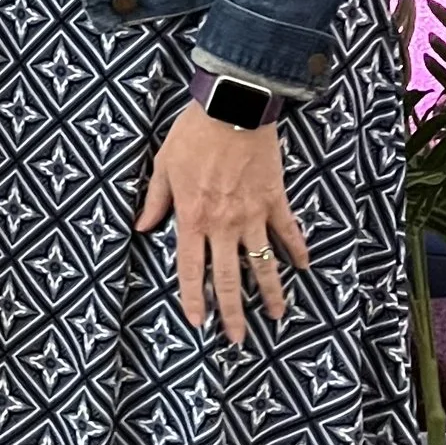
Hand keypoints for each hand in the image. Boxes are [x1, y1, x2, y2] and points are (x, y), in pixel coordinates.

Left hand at [135, 104, 308, 345]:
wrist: (233, 106)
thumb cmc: (193, 134)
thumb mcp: (164, 166)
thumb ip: (155, 201)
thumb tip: (143, 228)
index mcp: (193, 218)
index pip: (191, 269)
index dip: (194, 298)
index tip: (198, 322)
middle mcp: (224, 224)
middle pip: (229, 278)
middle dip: (233, 311)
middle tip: (237, 338)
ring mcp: (253, 214)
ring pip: (263, 263)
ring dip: (271, 292)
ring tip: (277, 316)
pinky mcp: (275, 200)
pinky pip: (288, 231)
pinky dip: (297, 250)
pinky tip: (302, 268)